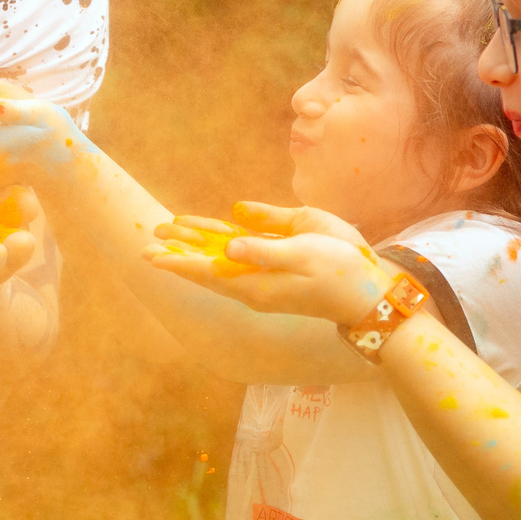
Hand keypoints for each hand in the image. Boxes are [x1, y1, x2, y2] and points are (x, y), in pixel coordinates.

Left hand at [145, 200, 387, 322]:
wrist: (370, 291)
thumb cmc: (339, 272)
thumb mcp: (303, 256)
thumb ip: (263, 250)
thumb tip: (227, 246)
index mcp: (255, 284)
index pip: (206, 272)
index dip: (177, 262)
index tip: (150, 255)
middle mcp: (254, 281)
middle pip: (207, 264)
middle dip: (179, 249)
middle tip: (150, 235)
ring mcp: (265, 273)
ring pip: (221, 255)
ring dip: (196, 241)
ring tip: (169, 228)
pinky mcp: (279, 263)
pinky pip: (241, 250)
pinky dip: (221, 238)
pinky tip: (210, 229)